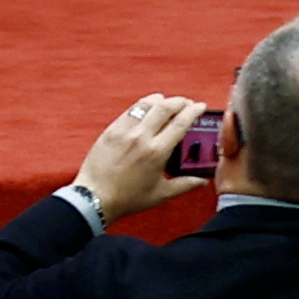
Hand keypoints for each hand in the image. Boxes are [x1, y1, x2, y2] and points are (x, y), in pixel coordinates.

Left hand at [76, 95, 214, 221]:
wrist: (95, 197)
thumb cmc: (127, 198)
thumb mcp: (161, 194)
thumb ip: (185, 184)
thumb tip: (202, 180)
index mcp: (157, 151)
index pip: (180, 122)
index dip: (193, 111)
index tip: (200, 106)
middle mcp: (141, 136)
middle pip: (165, 107)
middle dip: (180, 101)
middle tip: (187, 103)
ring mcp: (125, 130)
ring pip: (147, 104)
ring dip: (161, 100)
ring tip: (168, 102)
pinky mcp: (111, 129)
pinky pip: (131, 110)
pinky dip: (143, 106)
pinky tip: (147, 108)